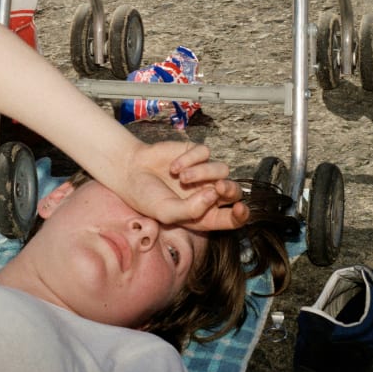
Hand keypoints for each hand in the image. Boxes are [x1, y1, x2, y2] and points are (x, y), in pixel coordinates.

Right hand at [115, 141, 246, 231]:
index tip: (240, 209)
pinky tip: (174, 166)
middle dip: (229, 189)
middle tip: (217, 187)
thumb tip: (214, 194)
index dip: (241, 216)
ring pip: (222, 169)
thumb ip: (191, 210)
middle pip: (234, 191)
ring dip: (202, 173)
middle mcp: (208, 194)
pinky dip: (190, 159)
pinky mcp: (196, 153)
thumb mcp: (165, 212)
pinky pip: (205, 153)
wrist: (130, 172)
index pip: (231, 218)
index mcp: (204, 215)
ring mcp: (204, 173)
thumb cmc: (147, 197)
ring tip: (181, 177)